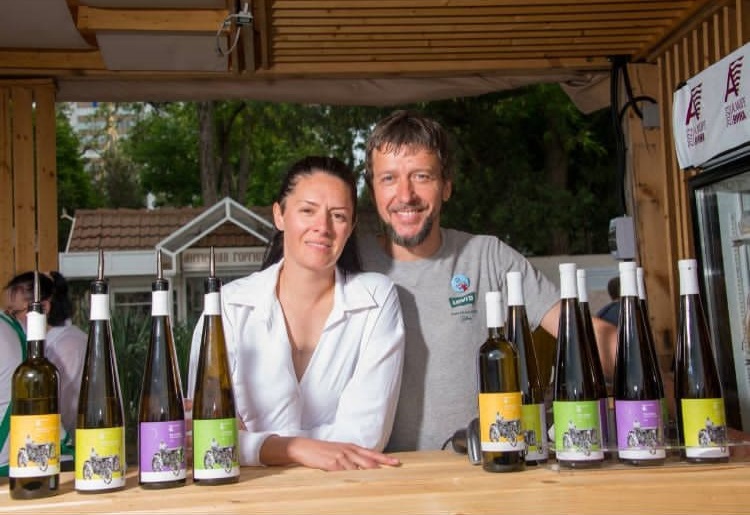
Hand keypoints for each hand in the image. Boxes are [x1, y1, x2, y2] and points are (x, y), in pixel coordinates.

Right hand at [261, 436, 399, 470]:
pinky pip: (346, 472)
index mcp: (351, 447)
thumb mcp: (338, 451)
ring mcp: (341, 456)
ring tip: (381, 479)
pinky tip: (361, 481)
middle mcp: (348, 450)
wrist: (303, 447)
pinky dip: (354, 476)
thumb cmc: (321, 450)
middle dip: (382, 466)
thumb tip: (363, 466)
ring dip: (370, 474)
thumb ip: (351, 457)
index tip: (396, 462)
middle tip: (394, 470)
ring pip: (359, 467)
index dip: (384, 458)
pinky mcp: (332, 463)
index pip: (372, 453)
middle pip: (369, 460)